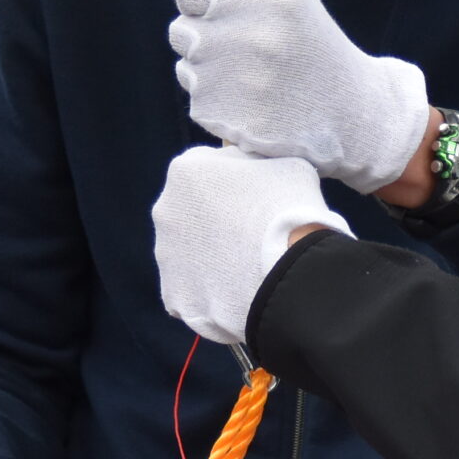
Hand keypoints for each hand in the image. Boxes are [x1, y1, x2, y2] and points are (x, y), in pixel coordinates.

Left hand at [153, 146, 349, 347]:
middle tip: (247, 235)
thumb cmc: (290, 206)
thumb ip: (253, 164)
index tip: (251, 199)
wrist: (293, 267)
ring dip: (210, 260)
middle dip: (213, 223)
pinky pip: (189, 293)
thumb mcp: (281, 163)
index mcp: (185, 171)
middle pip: (190, 214)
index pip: (203, 170)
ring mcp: (166, 256)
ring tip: (245, 269)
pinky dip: (209, 294)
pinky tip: (235, 294)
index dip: (230, 184)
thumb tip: (249, 173)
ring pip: (187, 256)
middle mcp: (165, 211)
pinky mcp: (175, 295)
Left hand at [160, 0, 431, 192]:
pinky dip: (217, 101)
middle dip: (206, 37)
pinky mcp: (222, 118)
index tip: (220, 9)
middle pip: (182, 29)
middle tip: (245, 50)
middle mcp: (249, 39)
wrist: (350, 116)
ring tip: (252, 77)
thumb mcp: (289, 1)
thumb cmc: (315, 50)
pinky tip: (251, 102)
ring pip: (187, 65)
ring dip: (210, 70)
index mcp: (270, 1)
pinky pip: (196, 99)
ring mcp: (234, 82)